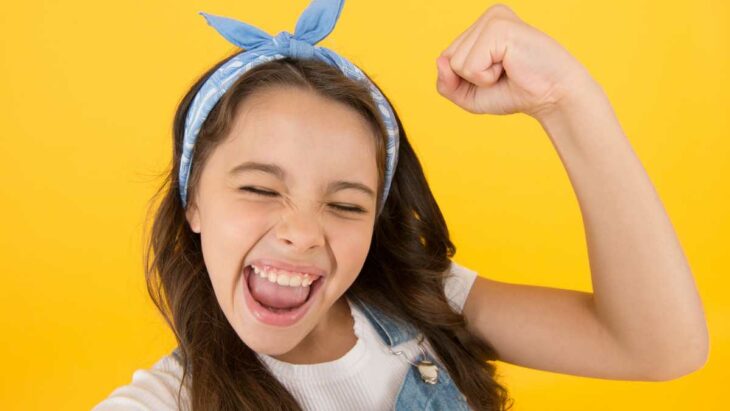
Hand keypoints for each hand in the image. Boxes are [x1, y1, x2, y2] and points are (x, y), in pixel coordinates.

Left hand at [436, 4, 599, 119]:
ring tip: (508, 69)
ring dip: (481, 78)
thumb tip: (440, 61)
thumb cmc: (516, 92)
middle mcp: (488, 17)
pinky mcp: (499, 27)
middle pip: (449, 59)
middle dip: (472, 79)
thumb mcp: (471, 95)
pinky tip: (510, 66)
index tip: (496, 77)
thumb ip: (446, 84)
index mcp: (481, 27)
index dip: (465, 80)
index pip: (447, 59)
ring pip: (457, 63)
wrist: (552, 97)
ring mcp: (493, 19)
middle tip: (504, 74)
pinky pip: (470, 66)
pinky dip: (487, 77)